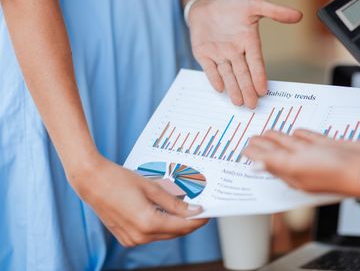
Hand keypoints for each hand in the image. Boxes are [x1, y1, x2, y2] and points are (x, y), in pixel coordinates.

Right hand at [68, 155, 207, 246]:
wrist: (91, 181)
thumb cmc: (119, 179)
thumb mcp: (152, 188)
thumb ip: (174, 203)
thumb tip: (194, 211)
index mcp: (148, 223)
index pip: (182, 226)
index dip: (198, 220)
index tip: (208, 212)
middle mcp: (140, 236)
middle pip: (174, 233)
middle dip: (188, 223)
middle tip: (200, 209)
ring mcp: (131, 239)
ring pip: (163, 235)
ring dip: (175, 224)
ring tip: (185, 209)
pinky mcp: (125, 237)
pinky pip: (150, 235)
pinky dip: (161, 225)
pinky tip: (166, 213)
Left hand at [188, 0, 301, 108]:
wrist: (207, 3)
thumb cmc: (232, 5)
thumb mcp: (254, 4)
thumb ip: (274, 11)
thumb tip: (299, 15)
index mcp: (248, 42)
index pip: (255, 62)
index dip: (259, 76)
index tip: (263, 90)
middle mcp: (235, 52)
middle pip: (243, 73)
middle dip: (247, 89)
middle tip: (253, 104)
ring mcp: (219, 54)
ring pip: (228, 74)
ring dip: (233, 89)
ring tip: (239, 103)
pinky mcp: (204, 54)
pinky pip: (210, 68)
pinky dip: (214, 78)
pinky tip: (220, 88)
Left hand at [243, 129, 359, 196]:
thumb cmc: (332, 171)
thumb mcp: (295, 166)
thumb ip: (273, 162)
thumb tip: (253, 164)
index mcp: (292, 175)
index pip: (268, 162)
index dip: (255, 155)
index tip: (242, 147)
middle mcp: (302, 167)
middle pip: (278, 153)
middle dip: (264, 146)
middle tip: (250, 137)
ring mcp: (316, 157)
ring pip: (293, 145)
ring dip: (280, 138)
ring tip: (268, 132)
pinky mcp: (330, 147)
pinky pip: (311, 139)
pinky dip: (303, 135)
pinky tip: (297, 131)